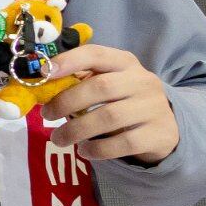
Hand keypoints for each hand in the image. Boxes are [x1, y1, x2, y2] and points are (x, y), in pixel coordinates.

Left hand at [45, 42, 181, 164]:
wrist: (165, 127)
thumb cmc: (123, 100)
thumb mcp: (107, 83)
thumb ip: (79, 81)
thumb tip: (40, 86)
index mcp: (125, 63)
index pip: (96, 54)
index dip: (69, 61)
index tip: (44, 72)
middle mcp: (143, 81)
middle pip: (101, 87)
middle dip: (66, 102)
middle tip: (46, 115)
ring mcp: (154, 107)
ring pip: (109, 117)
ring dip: (76, 130)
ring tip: (59, 139)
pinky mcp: (159, 134)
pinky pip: (124, 143)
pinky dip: (98, 149)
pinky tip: (84, 151)